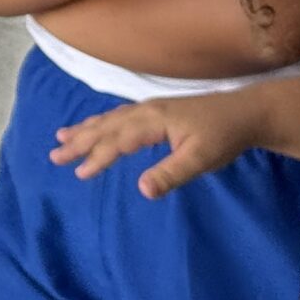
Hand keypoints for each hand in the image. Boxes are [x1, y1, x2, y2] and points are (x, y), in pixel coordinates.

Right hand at [48, 89, 261, 198]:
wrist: (245, 113)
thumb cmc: (223, 137)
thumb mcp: (200, 160)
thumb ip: (170, 174)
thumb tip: (141, 190)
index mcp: (153, 121)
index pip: (118, 141)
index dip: (98, 157)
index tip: (79, 173)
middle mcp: (145, 111)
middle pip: (105, 127)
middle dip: (79, 141)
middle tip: (55, 155)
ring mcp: (149, 109)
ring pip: (110, 119)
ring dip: (85, 129)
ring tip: (62, 136)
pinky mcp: (156, 111)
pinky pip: (119, 116)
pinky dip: (101, 122)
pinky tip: (97, 126)